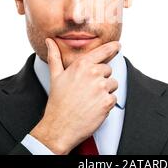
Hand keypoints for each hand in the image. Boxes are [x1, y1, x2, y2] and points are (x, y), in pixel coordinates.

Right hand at [30, 38, 120, 154]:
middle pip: (108, 70)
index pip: (103, 51)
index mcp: (82, 64)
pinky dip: (106, 104)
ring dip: (105, 91)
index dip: (112, 47)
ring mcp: (101, 87)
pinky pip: (114, 98)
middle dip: (101, 79)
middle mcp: (93, 73)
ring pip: (113, 84)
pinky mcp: (107, 101)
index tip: (117, 45)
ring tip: (89, 99)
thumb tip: (49, 41)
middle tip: (86, 90)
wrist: (59, 127)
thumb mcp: (55, 76)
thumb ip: (55, 56)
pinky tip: (93, 107)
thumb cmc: (58, 101)